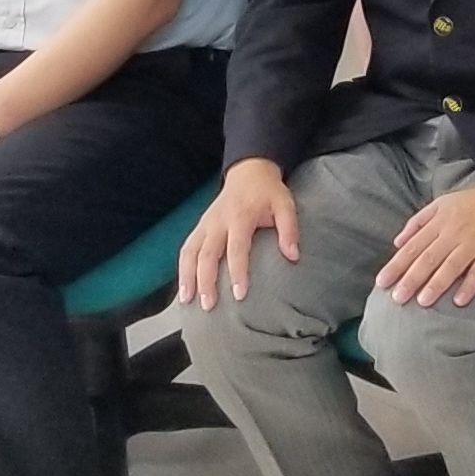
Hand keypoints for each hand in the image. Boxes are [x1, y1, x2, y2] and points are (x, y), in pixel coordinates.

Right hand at [178, 160, 299, 307]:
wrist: (249, 171)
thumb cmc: (268, 191)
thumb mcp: (285, 204)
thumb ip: (289, 229)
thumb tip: (292, 255)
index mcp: (240, 216)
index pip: (236, 248)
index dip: (237, 271)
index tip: (239, 294)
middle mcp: (218, 221)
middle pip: (207, 254)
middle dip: (206, 280)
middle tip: (209, 304)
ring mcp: (206, 223)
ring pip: (190, 252)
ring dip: (187, 276)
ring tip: (188, 300)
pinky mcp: (200, 227)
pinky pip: (187, 248)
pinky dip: (182, 268)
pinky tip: (184, 286)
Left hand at [377, 181, 474, 307]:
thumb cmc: (472, 202)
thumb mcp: (441, 203)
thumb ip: (418, 221)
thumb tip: (397, 242)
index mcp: (439, 222)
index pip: (413, 247)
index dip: (396, 265)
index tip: (381, 282)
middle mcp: (453, 234)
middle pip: (428, 259)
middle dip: (411, 278)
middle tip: (396, 298)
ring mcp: (473, 244)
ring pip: (451, 266)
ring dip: (436, 284)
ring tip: (423, 302)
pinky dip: (469, 286)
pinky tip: (460, 301)